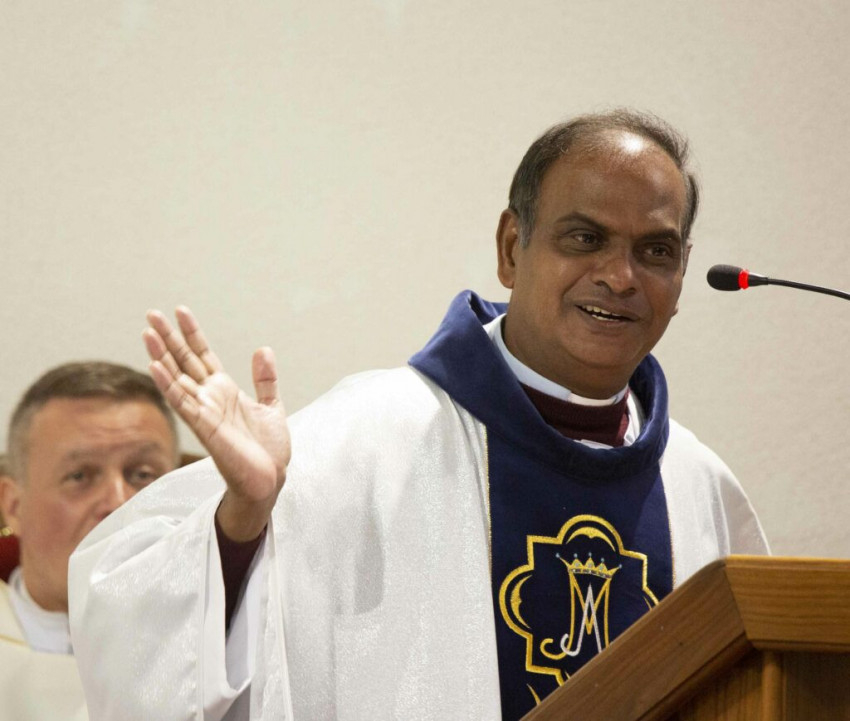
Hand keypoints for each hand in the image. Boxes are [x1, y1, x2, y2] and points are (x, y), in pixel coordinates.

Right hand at [143, 307, 289, 540]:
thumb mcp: (272, 406)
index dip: (192, 333)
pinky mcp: (205, 427)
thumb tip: (262, 348)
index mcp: (224, 391)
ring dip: (161, 356)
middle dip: (169, 338)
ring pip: (177, 379)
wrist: (270, 479)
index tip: (181, 311)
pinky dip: (168, 385)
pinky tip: (155, 366)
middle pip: (184, 361)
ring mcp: (204, 412)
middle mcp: (210, 398)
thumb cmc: (268, 449)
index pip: (203, 355)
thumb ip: (265, 379)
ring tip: (147, 332)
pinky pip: (182, 403)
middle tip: (152, 313)